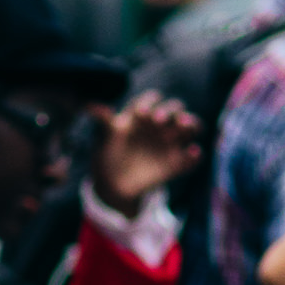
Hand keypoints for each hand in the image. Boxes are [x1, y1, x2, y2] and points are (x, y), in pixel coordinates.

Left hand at [90, 91, 202, 214]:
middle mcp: (160, 125)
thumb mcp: (104, 137)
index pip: (151, 101)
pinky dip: (195, 155)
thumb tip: (88, 105)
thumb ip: (103, 120)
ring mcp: (170, 142)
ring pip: (190, 126)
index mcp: (143, 115)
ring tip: (184, 126)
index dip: (149, 103)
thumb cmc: (108, 154)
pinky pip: (192, 157)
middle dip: (169, 111)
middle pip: (174, 109)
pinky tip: (192, 152)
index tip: (140, 113)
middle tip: (157, 120)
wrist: (112, 184)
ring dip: (190, 123)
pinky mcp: (176, 162)